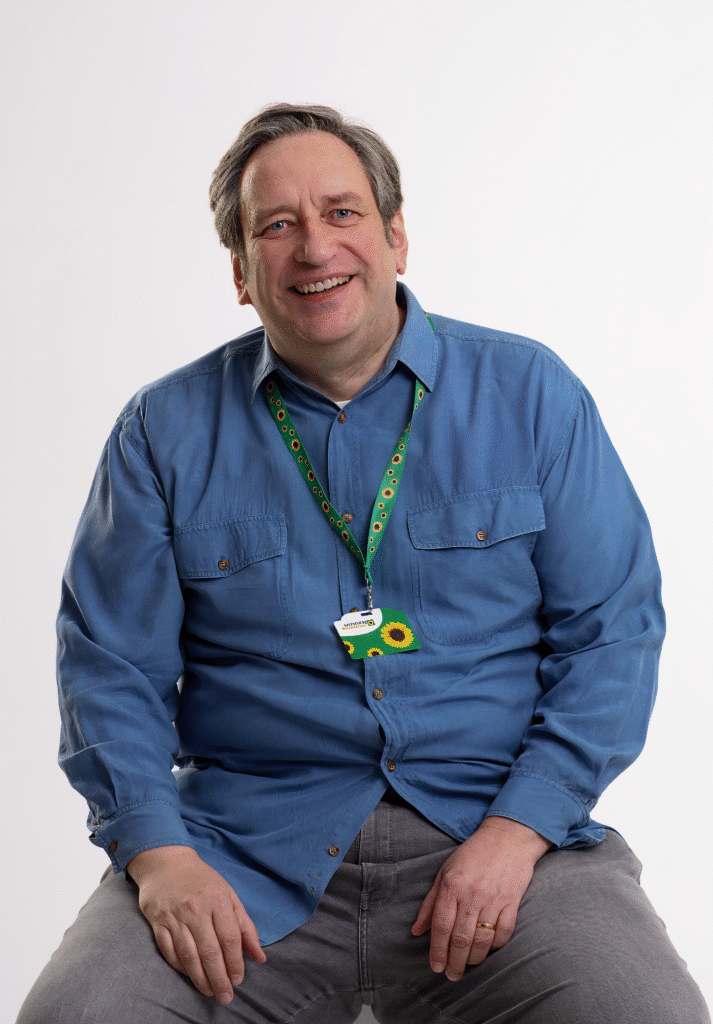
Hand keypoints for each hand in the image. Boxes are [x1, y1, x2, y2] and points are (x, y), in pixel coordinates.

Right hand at [127, 845, 265, 1004]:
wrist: (166, 863)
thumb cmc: (202, 880)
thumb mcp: (229, 894)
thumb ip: (245, 926)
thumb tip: (260, 956)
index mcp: (217, 900)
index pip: (229, 938)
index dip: (235, 962)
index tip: (239, 979)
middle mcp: (196, 909)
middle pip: (209, 951)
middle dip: (219, 978)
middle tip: (226, 996)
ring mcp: (175, 917)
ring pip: (189, 956)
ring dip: (200, 978)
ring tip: (210, 992)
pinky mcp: (158, 923)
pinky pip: (169, 951)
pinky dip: (180, 967)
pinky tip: (190, 976)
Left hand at [411, 816, 551, 981]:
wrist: (508, 837)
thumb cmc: (473, 854)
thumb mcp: (445, 871)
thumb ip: (430, 902)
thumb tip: (417, 930)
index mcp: (452, 885)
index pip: (441, 926)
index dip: (437, 950)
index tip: (435, 966)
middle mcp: (472, 894)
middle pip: (460, 938)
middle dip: (454, 962)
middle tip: (451, 975)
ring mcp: (494, 899)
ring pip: (482, 940)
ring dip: (473, 959)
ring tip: (467, 966)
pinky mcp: (512, 902)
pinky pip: (504, 933)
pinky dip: (496, 946)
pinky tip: (488, 949)